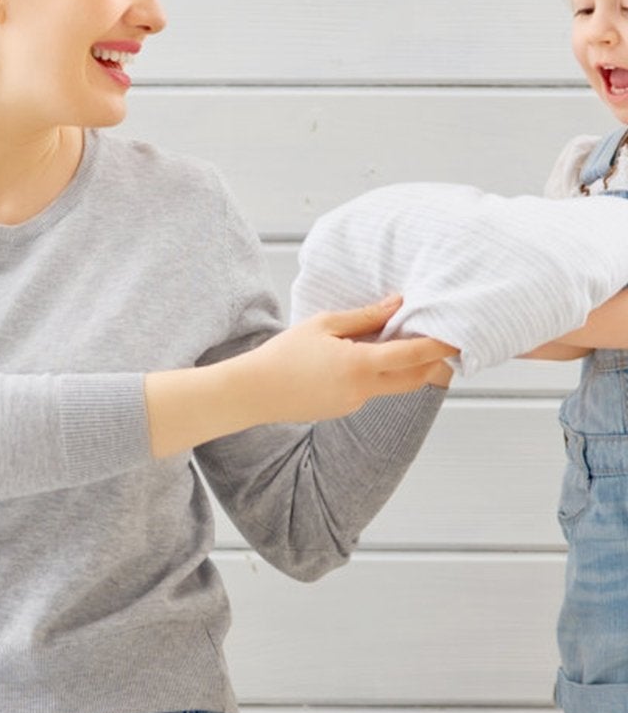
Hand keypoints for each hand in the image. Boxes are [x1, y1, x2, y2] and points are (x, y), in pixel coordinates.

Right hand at [241, 297, 455, 423]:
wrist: (253, 392)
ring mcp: (354, 403)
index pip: (414, 354)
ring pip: (394, 385)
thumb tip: (397, 304)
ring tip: (400, 343)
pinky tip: (360, 359)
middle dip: (434, 362)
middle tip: (444, 342)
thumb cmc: (282, 354)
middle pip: (416, 378)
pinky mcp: (343, 409)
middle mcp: (363, 389)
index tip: (459, 334)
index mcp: (360, 365)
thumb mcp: (324, 325)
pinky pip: (371, 390)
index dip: (440, 344)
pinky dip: (377, 375)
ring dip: (404, 368)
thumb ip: (364, 316)